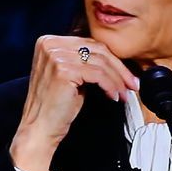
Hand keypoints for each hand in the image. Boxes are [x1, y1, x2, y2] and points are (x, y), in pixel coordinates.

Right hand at [9, 36, 138, 170]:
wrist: (39, 128)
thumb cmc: (54, 106)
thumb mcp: (68, 75)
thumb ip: (83, 61)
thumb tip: (115, 59)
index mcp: (48, 41)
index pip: (89, 43)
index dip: (112, 58)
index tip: (126, 74)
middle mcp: (49, 44)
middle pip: (97, 49)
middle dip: (119, 68)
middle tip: (132, 83)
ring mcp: (55, 56)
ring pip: (100, 62)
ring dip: (118, 79)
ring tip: (124, 93)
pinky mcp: (63, 70)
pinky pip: (98, 74)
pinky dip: (111, 85)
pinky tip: (114, 96)